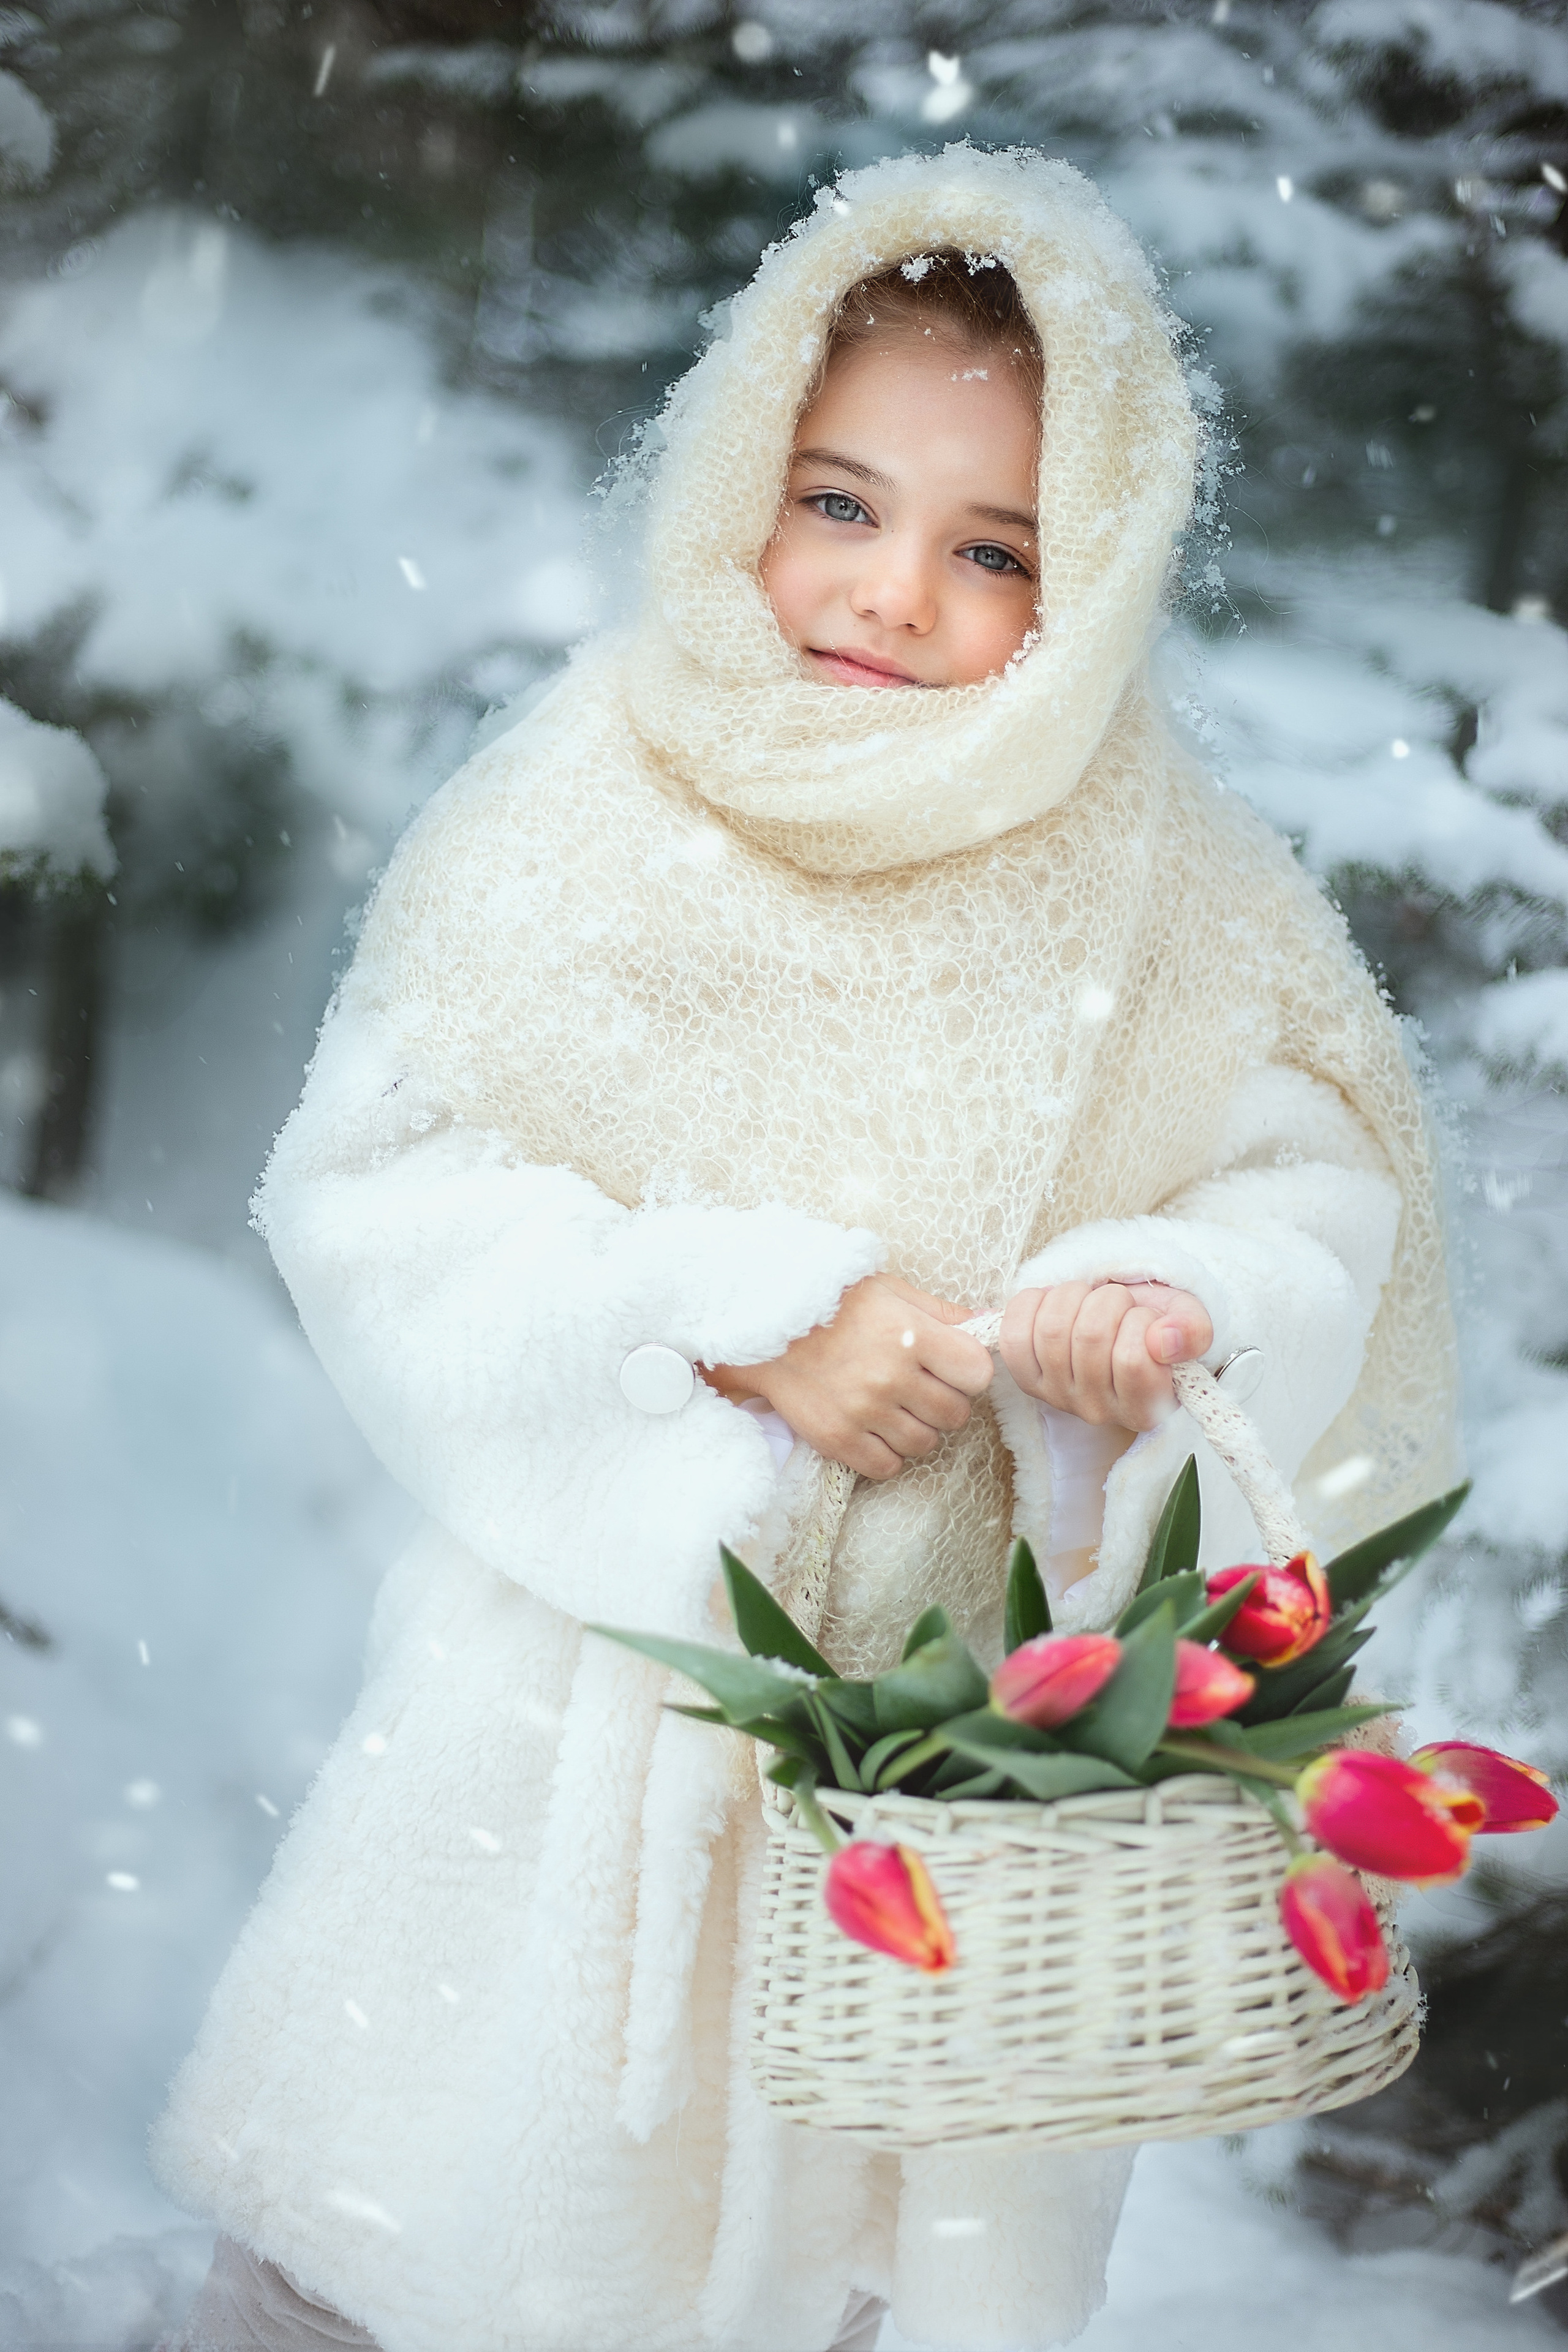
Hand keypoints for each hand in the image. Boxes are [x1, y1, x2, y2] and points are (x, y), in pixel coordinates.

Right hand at [701, 1274, 992, 1481]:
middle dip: (944, 1403)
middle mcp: (891, 1376)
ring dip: (916, 1429)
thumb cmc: (833, 1303)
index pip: (977, 1374)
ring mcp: (864, 1411)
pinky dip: (886, 1453)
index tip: (952, 1368)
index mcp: (911, 1335)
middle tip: (919, 1388)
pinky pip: (888, 1466)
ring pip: (925, 1443)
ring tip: (893, 1407)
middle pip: (955, 1414)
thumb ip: (941, 1311)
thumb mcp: (890, 1292)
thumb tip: (988, 1322)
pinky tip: (872, 1428)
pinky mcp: (837, 1439)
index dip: (969, 1373)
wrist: (764, 1327)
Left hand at [999, 1280, 1212, 1432]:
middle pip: (1089, 1337)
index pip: (1133, 1359)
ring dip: (1072, 1296)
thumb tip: (1165, 1340)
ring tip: (1088, 1300)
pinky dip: (1033, 1302)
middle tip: (1116, 1301)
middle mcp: (1098, 1412)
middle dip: (1106, 1300)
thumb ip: (1192, 1331)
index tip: (1145, 1317)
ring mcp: (1057, 1398)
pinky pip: (1014, 1334)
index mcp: (1145, 1407)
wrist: (1120, 1322)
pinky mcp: (1026, 1379)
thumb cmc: (1155, 1325)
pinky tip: (1052, 1302)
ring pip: (1052, 1330)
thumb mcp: (1187, 1322)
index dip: (1139, 1320)